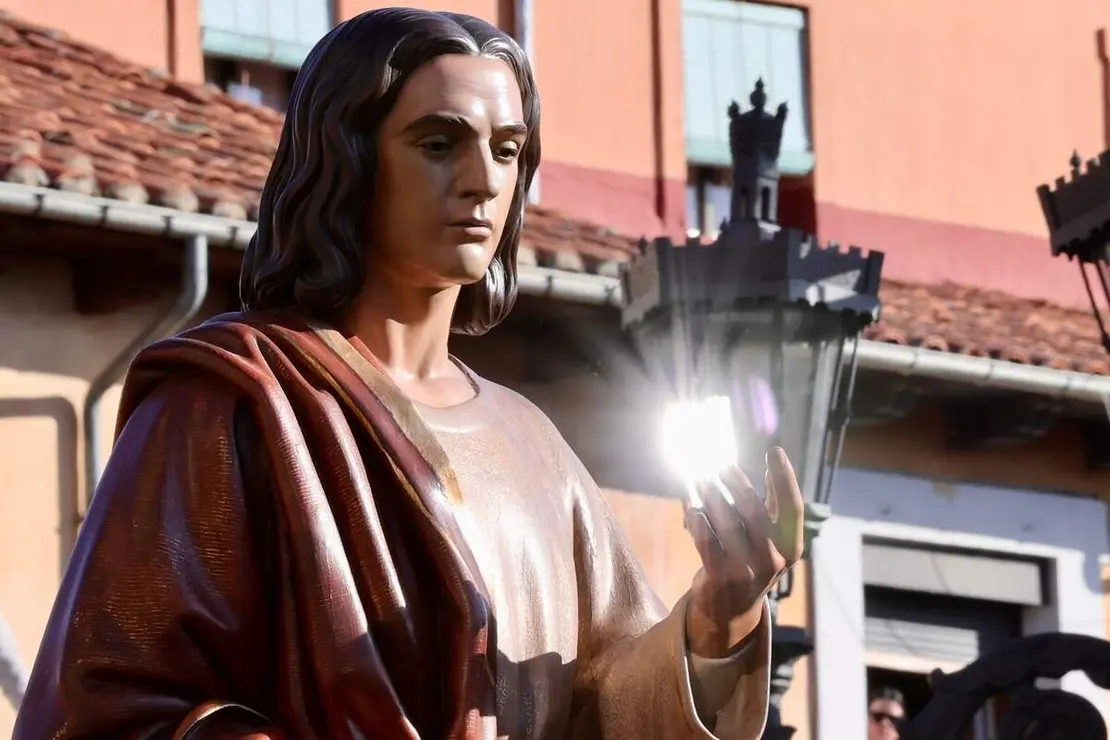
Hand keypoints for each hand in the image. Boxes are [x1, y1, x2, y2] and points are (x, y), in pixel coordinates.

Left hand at [684, 447, 804, 657]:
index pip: (793, 507)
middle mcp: (773, 559)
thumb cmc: (752, 559)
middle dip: (736, 483)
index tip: (774, 451)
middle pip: (754, 511)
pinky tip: (691, 507)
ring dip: (712, 496)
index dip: (785, 478)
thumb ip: (774, 503)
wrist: (732, 610)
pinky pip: (706, 542)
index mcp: (790, 546)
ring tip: (701, 479)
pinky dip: (698, 521)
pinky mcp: (720, 578)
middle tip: (721, 465)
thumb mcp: (770, 537)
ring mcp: (746, 570)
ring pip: (726, 523)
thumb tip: (775, 461)